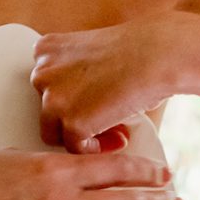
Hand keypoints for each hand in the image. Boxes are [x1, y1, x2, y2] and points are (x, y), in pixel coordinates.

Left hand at [30, 15, 187, 154]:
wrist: (157, 56)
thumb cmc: (137, 51)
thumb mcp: (92, 52)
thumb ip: (74, 72)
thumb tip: (78, 102)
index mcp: (46, 50)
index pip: (45, 86)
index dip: (71, 97)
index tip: (94, 101)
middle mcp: (42, 73)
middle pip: (47, 109)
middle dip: (76, 116)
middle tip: (106, 118)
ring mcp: (53, 99)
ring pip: (54, 132)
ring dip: (83, 135)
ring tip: (114, 131)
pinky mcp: (72, 123)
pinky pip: (75, 149)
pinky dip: (96, 149)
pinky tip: (119, 137)